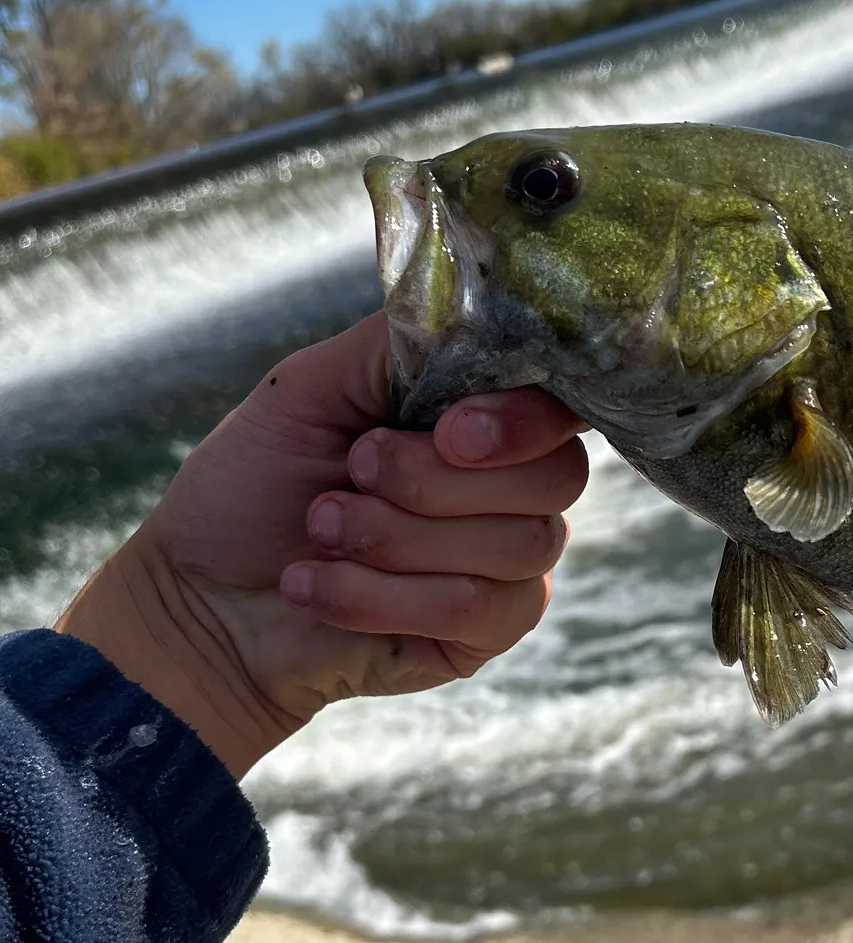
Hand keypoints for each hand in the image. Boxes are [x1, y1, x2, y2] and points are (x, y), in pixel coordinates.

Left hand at [59, 314, 587, 777]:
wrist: (200, 597)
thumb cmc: (253, 485)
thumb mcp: (312, 386)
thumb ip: (400, 344)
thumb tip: (475, 308)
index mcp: (484, 419)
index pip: (562, 409)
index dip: (523, 421)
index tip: (448, 430)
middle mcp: (513, 488)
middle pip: (554, 478)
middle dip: (436, 480)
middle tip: (349, 475)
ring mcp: (508, 566)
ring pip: (517, 546)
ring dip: (395, 539)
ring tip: (320, 531)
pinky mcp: (485, 634)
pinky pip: (479, 609)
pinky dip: (382, 596)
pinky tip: (319, 587)